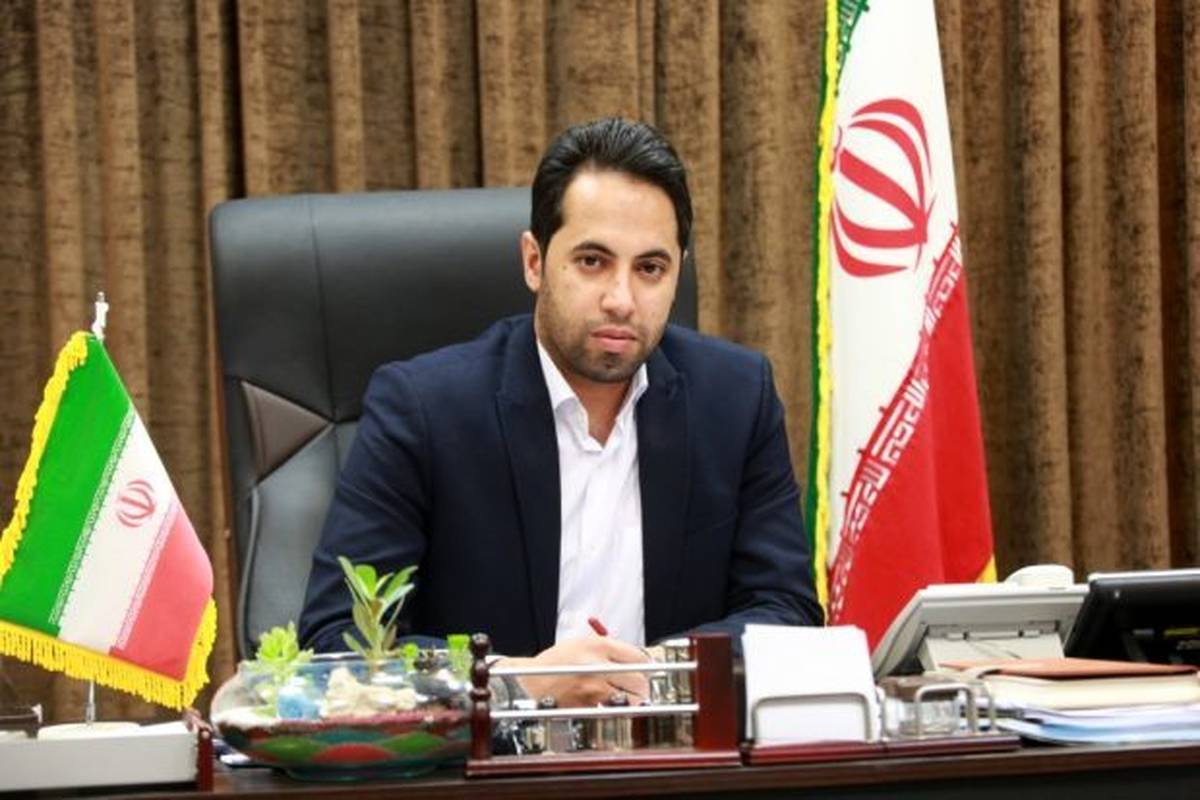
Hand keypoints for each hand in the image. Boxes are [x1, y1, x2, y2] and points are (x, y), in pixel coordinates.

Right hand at [497, 635, 650, 707]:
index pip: (639, 657)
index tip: (645, 669)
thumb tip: (638, 660)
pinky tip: (610, 704)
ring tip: (628, 698)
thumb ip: (611, 649)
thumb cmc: (557, 661)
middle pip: (639, 680)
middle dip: (643, 686)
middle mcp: (598, 666)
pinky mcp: (588, 707)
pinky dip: (616, 709)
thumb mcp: (583, 643)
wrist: (530, 680)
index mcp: (599, 646)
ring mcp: (594, 689)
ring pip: (630, 700)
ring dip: (634, 701)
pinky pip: (613, 710)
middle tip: (640, 687)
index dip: (645, 665)